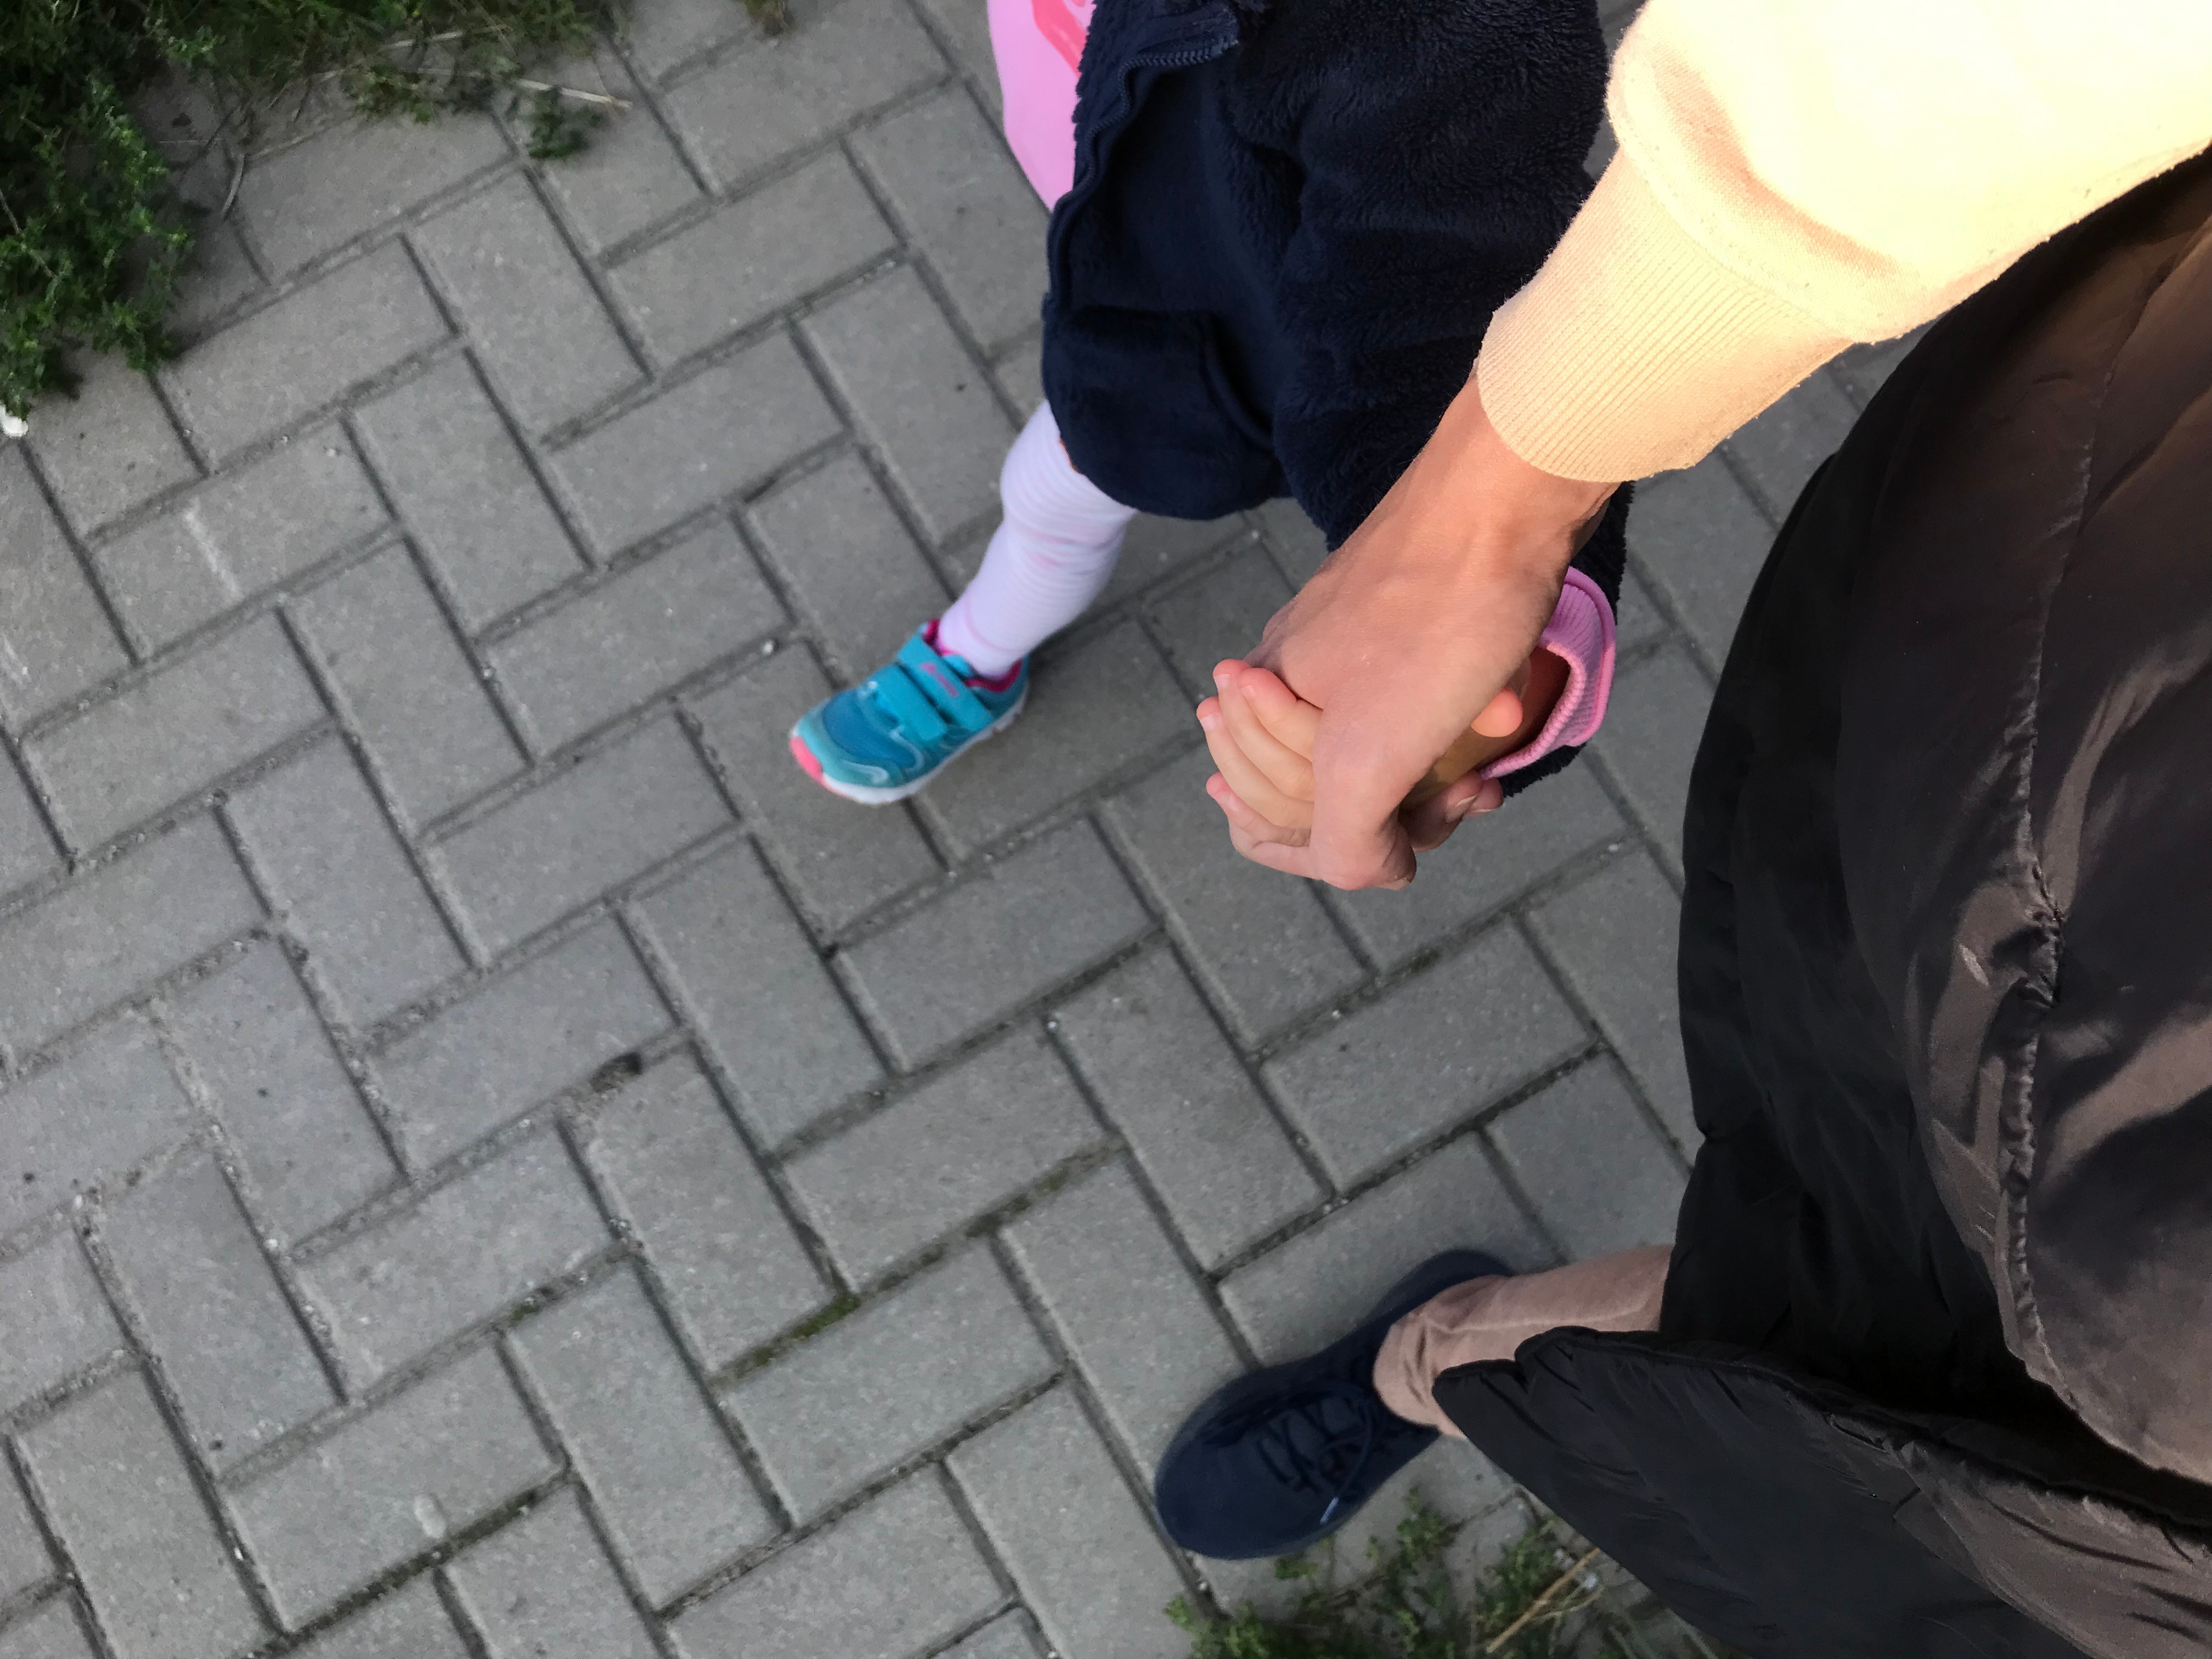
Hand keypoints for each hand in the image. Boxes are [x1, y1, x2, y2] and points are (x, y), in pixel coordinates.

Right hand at [1244, 378, 1616, 887]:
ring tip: (1486, 772)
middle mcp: (1288, 667)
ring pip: (1378, 745)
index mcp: (1261, 699)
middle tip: (1458, 798)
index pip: (1264, 815)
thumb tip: (1377, 874)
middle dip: (1396, 812)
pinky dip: (1458, 723)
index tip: (1404, 837)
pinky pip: (1418, 697)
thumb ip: (1347, 837)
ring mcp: (1346, 636)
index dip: (1337, 849)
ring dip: (1436, 773)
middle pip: (1323, 786)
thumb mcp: (1372, 754)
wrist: (1504, 496)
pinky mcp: (1403, 610)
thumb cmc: (1434, 623)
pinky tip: (1502, 715)